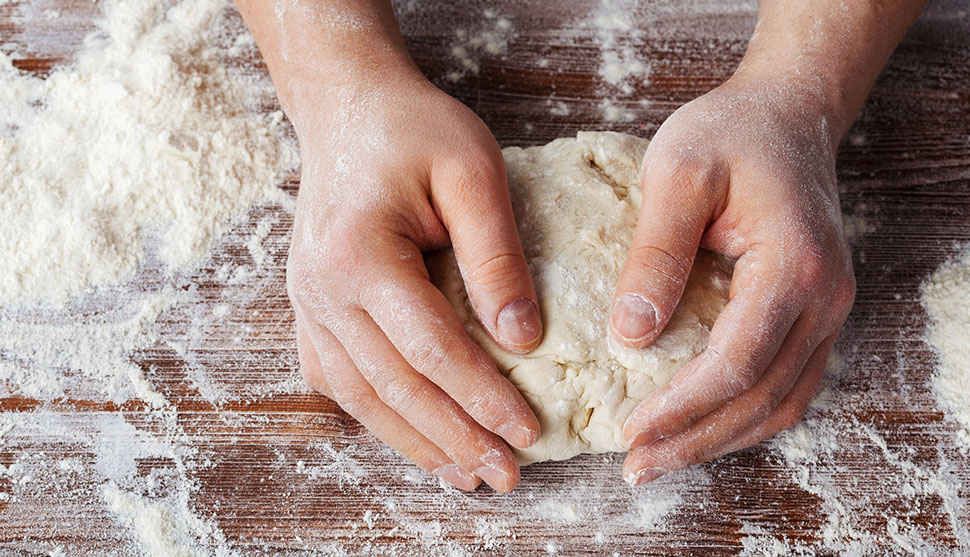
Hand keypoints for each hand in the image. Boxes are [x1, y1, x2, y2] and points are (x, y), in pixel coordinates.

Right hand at [287, 68, 541, 491]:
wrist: (348, 110)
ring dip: (416, 442)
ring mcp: (307, 304)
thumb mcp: (473, 172)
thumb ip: (496, 257)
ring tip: (466, 475)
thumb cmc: (414, 131)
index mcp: (360, 255)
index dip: (482, 396)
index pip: (431, 348)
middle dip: (455, 437)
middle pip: (396, 386)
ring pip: (362, 396)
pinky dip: (378, 417)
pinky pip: (339, 380)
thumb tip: (522, 339)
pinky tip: (414, 439)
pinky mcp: (310, 309)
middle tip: (505, 475)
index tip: (529, 431)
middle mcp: (322, 290)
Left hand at [611, 71, 855, 484]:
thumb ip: (655, 255)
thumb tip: (630, 336)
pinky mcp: (812, 314)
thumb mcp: (676, 174)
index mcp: (793, 265)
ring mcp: (825, 310)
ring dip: (719, 439)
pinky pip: (784, 384)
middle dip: (696, 440)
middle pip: (763, 398)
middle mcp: (823, 298)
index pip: (737, 362)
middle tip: (636, 465)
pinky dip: (741, 416)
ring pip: (781, 403)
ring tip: (659, 459)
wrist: (784, 114)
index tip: (630, 431)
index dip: (683, 407)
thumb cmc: (729, 134)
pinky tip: (697, 427)